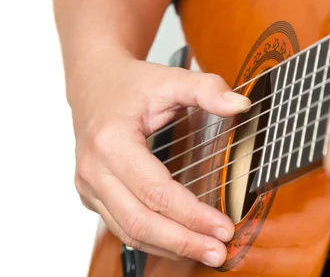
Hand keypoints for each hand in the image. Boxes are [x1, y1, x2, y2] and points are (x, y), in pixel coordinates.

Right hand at [69, 56, 249, 266]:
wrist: (94, 84)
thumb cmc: (130, 84)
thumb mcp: (170, 79)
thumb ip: (207, 89)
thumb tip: (241, 104)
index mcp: (111, 141)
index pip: (155, 191)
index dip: (191, 214)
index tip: (224, 227)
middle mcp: (93, 169)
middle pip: (139, 221)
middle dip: (183, 242)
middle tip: (219, 251)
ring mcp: (88, 187)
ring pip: (128, 232)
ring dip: (169, 247)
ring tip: (206, 252)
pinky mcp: (92, 196)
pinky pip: (122, 227)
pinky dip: (153, 240)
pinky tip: (181, 243)